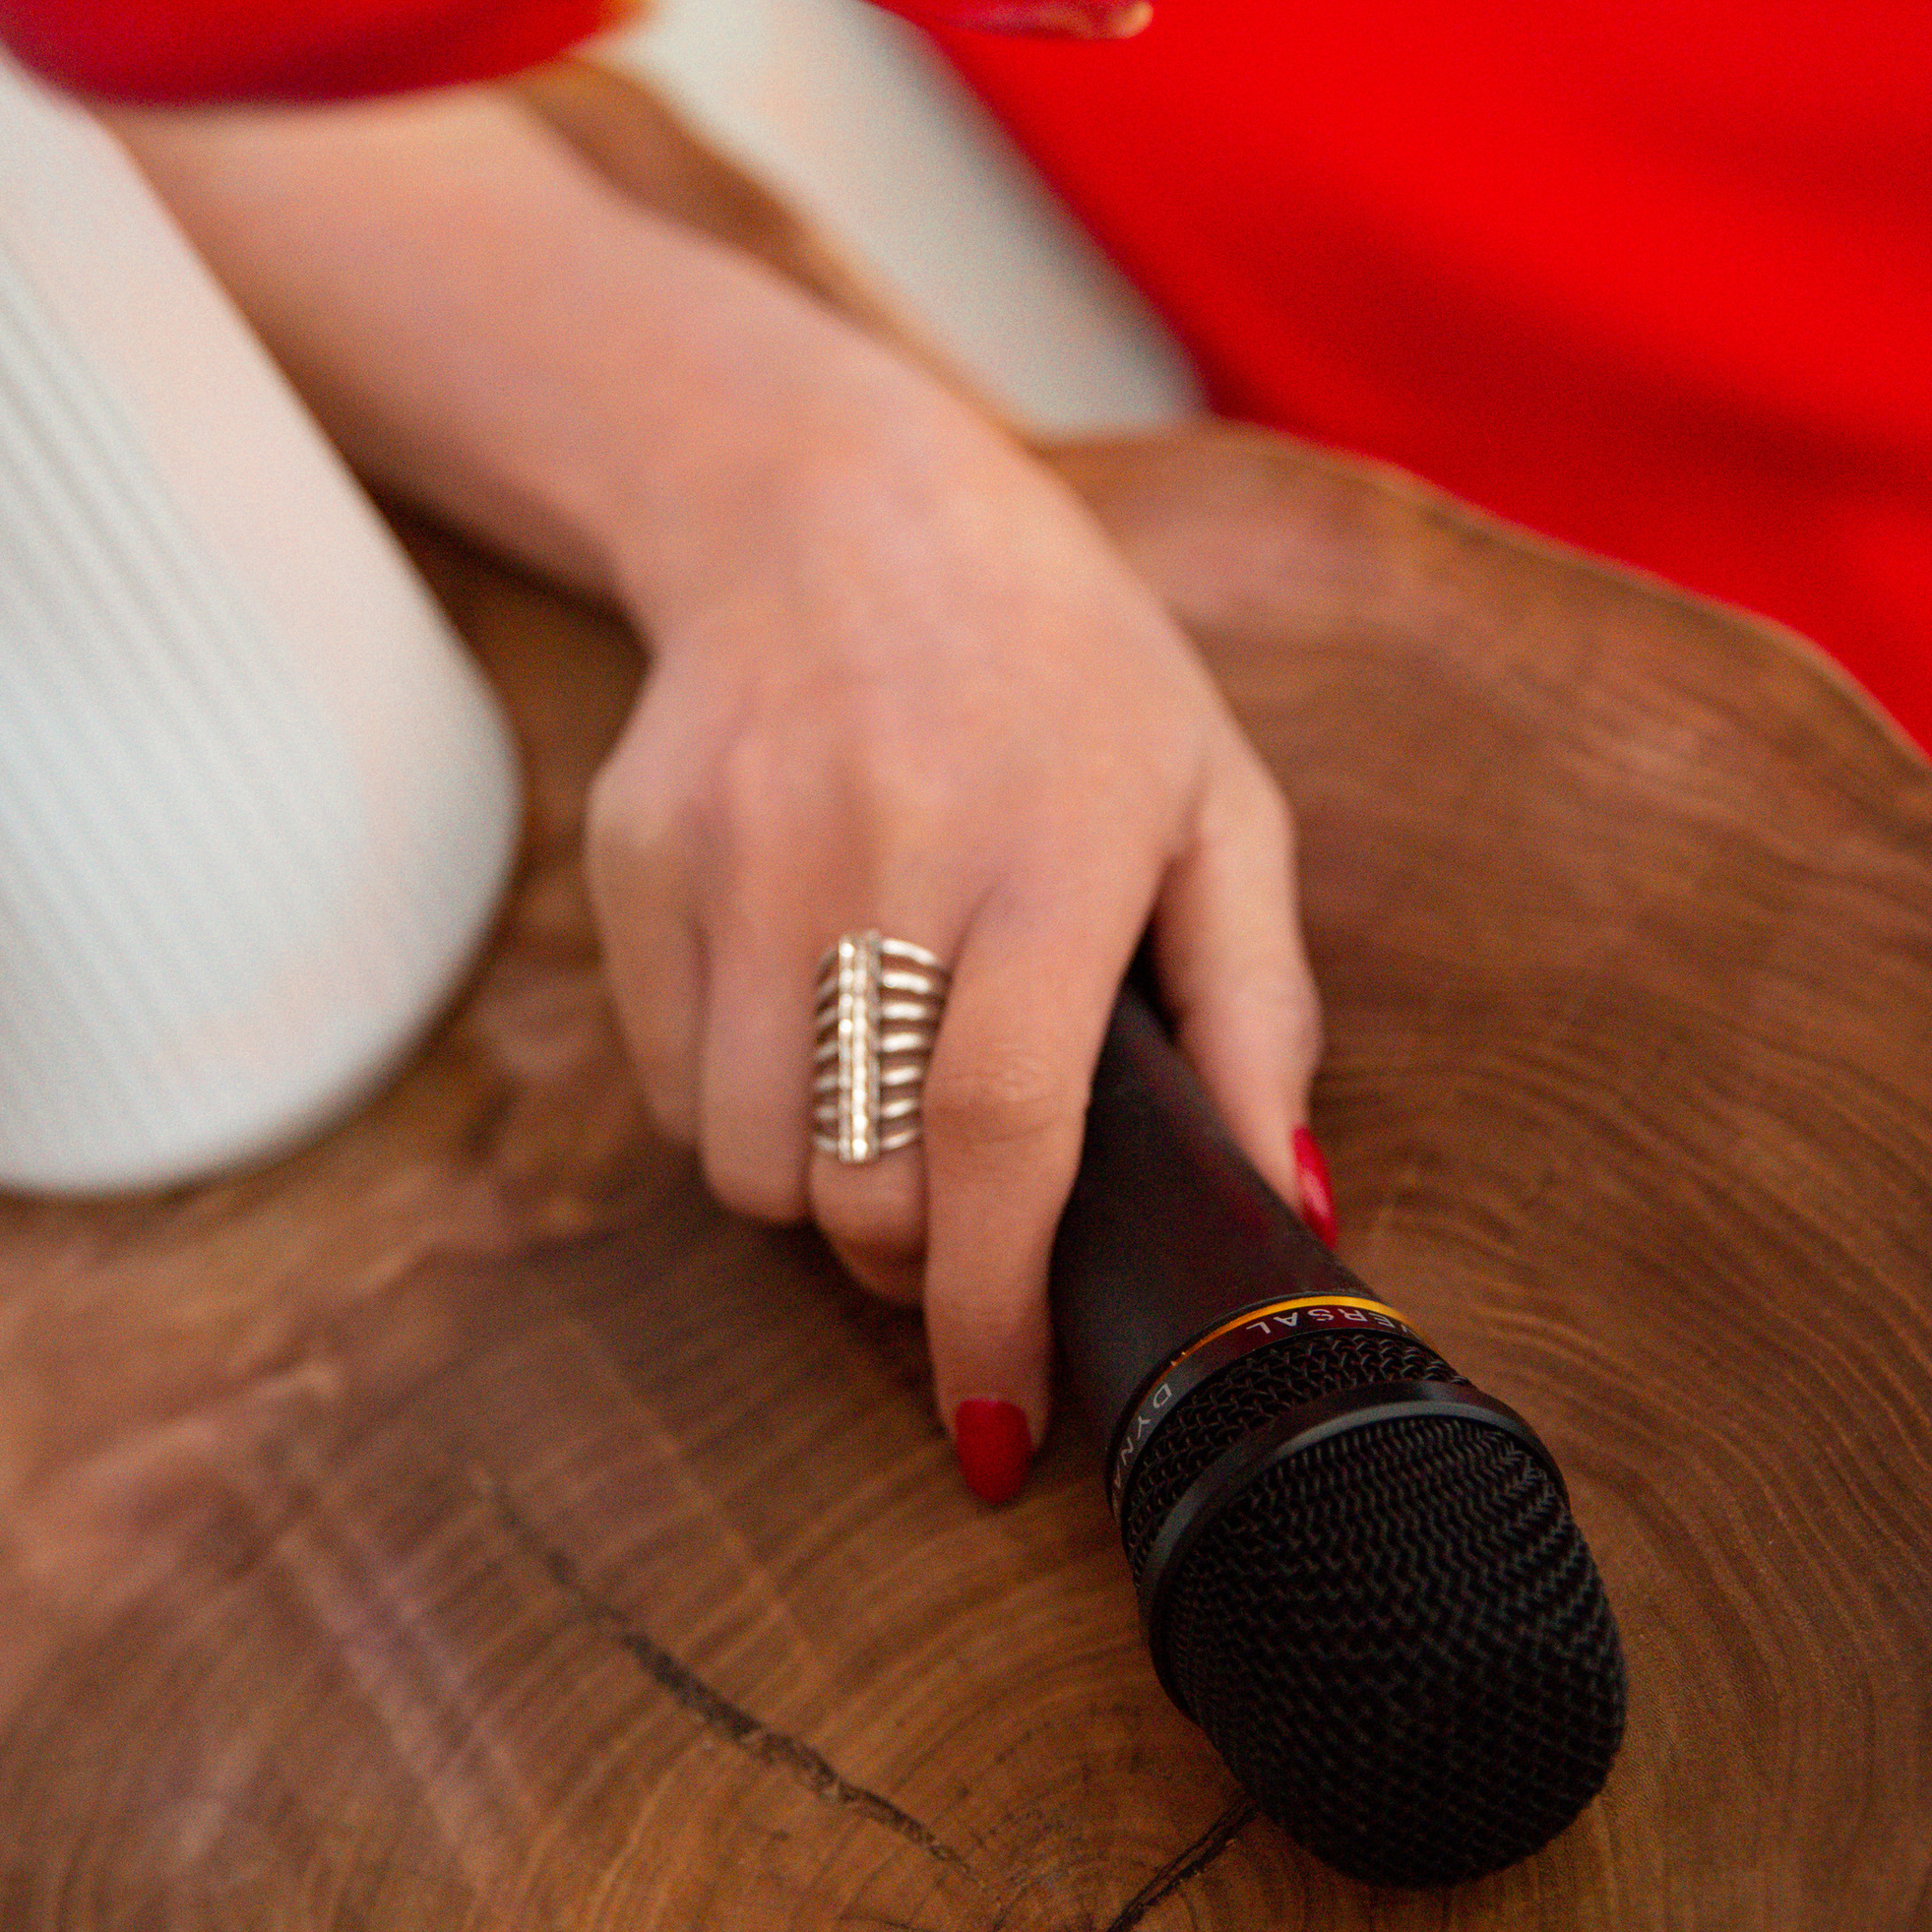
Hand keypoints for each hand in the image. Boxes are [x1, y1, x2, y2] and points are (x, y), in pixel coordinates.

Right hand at [114, 79, 1323, 1489]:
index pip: (1004, 1134)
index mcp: (1056, 850)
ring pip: (748, 1164)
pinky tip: (805, 1029)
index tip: (997, 1426)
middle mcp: (883, 852)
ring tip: (883, 1121)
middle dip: (913, 1269)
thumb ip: (1259, 1011)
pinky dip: (740, 1117)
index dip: (995, 1307)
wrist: (831, 504)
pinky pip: (671, 1092)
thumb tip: (1293, 1211)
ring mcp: (738, 853)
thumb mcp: (1215, 802)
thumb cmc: (1063, 669)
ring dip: (819, 1200)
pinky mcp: (637, 856)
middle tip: (961, 1237)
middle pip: (860, 1184)